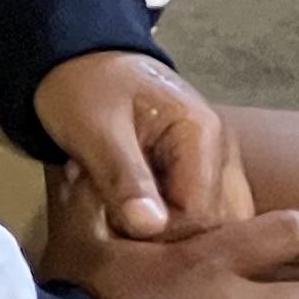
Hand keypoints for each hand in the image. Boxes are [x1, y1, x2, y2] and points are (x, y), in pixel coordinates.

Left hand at [34, 52, 251, 238]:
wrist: (76, 60)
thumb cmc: (83, 88)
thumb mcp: (95, 130)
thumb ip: (124, 177)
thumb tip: (150, 227)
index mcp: (204, 135)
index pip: (202, 214)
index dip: (161, 234)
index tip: (116, 226)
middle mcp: (222, 152)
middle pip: (220, 224)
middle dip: (172, 238)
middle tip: (120, 224)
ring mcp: (215, 164)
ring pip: (214, 224)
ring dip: (170, 233)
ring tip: (124, 216)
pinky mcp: (199, 174)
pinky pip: (197, 213)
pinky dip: (167, 222)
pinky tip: (132, 213)